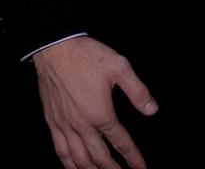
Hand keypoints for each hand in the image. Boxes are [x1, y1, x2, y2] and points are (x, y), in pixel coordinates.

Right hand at [33, 36, 157, 168]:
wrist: (56, 49)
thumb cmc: (87, 56)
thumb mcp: (119, 66)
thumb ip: (137, 90)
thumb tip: (152, 110)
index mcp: (101, 113)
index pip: (120, 142)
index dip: (132, 157)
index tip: (140, 168)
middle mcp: (82, 125)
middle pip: (99, 158)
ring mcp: (65, 126)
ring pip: (79, 160)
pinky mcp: (52, 122)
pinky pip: (60, 151)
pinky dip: (68, 164)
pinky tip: (73, 167)